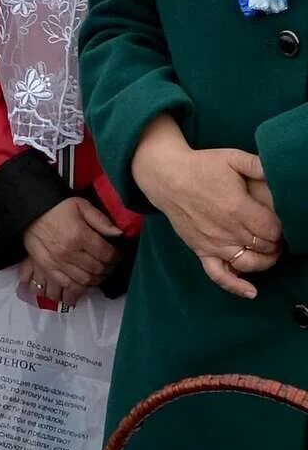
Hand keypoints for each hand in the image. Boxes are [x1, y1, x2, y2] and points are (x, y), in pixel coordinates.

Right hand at [18, 197, 123, 302]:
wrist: (30, 211)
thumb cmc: (57, 208)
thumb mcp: (81, 206)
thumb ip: (101, 220)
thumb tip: (119, 234)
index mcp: (80, 235)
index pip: (107, 254)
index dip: (116, 257)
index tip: (117, 254)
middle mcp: (69, 252)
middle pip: (97, 269)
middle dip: (108, 268)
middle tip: (109, 264)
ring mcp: (57, 262)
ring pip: (85, 280)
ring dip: (96, 279)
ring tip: (98, 273)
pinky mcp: (47, 268)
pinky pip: (67, 285)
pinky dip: (79, 288)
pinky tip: (84, 283)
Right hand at [132, 119, 280, 297]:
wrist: (165, 176)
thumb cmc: (201, 166)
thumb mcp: (233, 157)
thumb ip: (259, 165)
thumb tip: (280, 172)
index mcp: (237, 208)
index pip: (273, 230)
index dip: (283, 228)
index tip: (281, 221)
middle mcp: (226, 230)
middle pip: (265, 247)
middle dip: (276, 242)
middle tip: (275, 232)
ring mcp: (213, 243)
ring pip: (249, 263)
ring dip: (265, 261)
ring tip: (268, 251)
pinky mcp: (201, 250)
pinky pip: (218, 274)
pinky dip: (235, 285)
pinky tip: (251, 292)